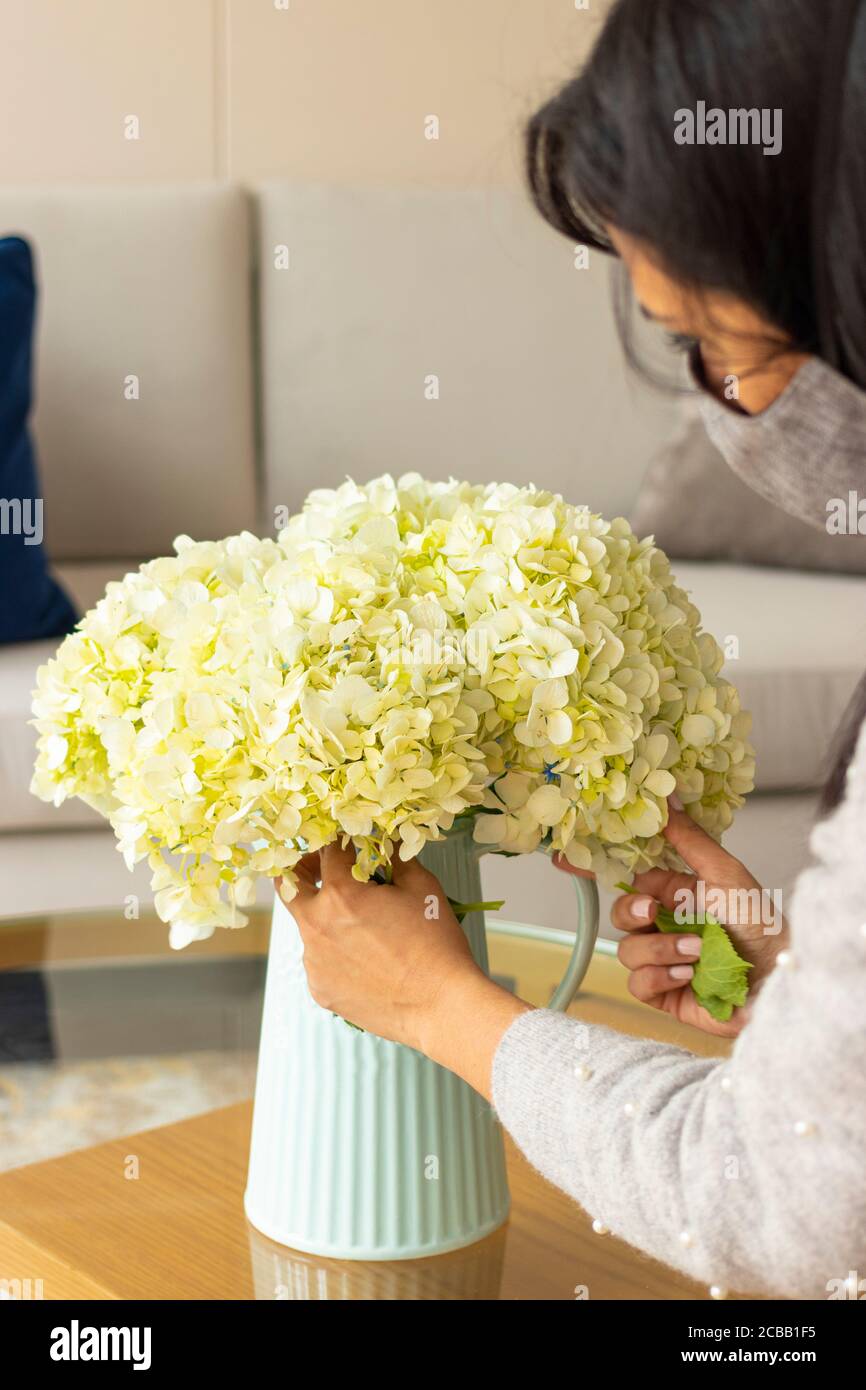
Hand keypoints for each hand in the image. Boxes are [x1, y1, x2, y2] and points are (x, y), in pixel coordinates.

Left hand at [277, 840, 528, 1093]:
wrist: (440, 1005)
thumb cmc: (435, 943)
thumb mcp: (422, 888)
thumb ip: (397, 858)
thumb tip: (386, 841)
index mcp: (340, 895)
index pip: (327, 853)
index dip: (340, 841)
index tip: (348, 842)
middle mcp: (316, 927)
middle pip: (288, 886)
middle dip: (303, 869)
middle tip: (322, 868)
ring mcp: (314, 962)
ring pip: (308, 927)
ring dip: (327, 917)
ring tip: (364, 928)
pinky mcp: (319, 990)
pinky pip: (319, 961)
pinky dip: (335, 953)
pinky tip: (366, 961)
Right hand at [555, 800, 788, 1038]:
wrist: (780, 981)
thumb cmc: (762, 925)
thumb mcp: (725, 873)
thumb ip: (690, 839)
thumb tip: (667, 799)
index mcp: (677, 893)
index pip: (629, 879)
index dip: (596, 871)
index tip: (565, 859)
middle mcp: (668, 926)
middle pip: (621, 916)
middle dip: (634, 914)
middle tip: (657, 913)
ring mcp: (665, 961)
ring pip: (627, 951)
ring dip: (660, 950)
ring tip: (696, 953)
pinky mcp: (666, 994)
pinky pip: (639, 983)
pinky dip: (661, 976)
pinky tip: (690, 975)